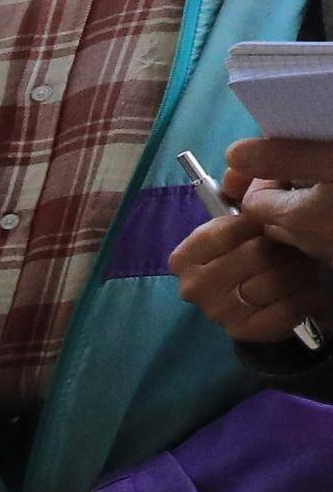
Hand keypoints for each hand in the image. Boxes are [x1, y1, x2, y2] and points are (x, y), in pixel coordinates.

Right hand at [177, 140, 332, 351]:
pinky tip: (304, 291)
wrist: (272, 300)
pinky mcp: (243, 334)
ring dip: (295, 272)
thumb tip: (239, 157)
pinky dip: (302, 299)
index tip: (267, 223)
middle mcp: (192, 287)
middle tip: (290, 246)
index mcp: (186, 256)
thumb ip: (243, 188)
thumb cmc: (260, 251)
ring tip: (300, 266)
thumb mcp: (252, 217)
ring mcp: (217, 313)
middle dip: (280, 248)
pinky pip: (283, 311)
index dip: (254, 223)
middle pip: (252, 255)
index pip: (222, 231)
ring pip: (270, 283)